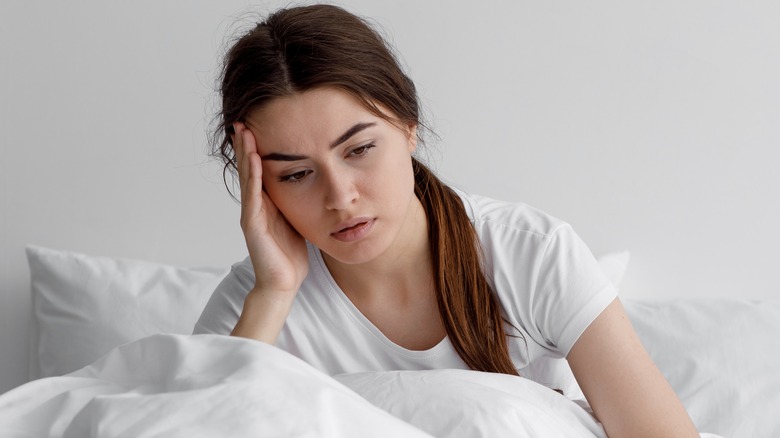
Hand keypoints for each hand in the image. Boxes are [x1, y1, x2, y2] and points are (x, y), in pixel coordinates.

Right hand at [232, 122, 308, 295]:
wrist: (283, 282)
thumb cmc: (291, 254)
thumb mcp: (298, 218)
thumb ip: (299, 200)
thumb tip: (315, 182)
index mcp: (266, 202)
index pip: (259, 168)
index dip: (257, 147)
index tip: (258, 124)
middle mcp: (256, 204)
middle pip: (249, 167)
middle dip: (246, 143)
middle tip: (243, 119)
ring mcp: (251, 213)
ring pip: (247, 177)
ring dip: (245, 152)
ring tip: (243, 130)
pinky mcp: (252, 225)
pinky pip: (252, 195)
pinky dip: (252, 176)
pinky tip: (253, 159)